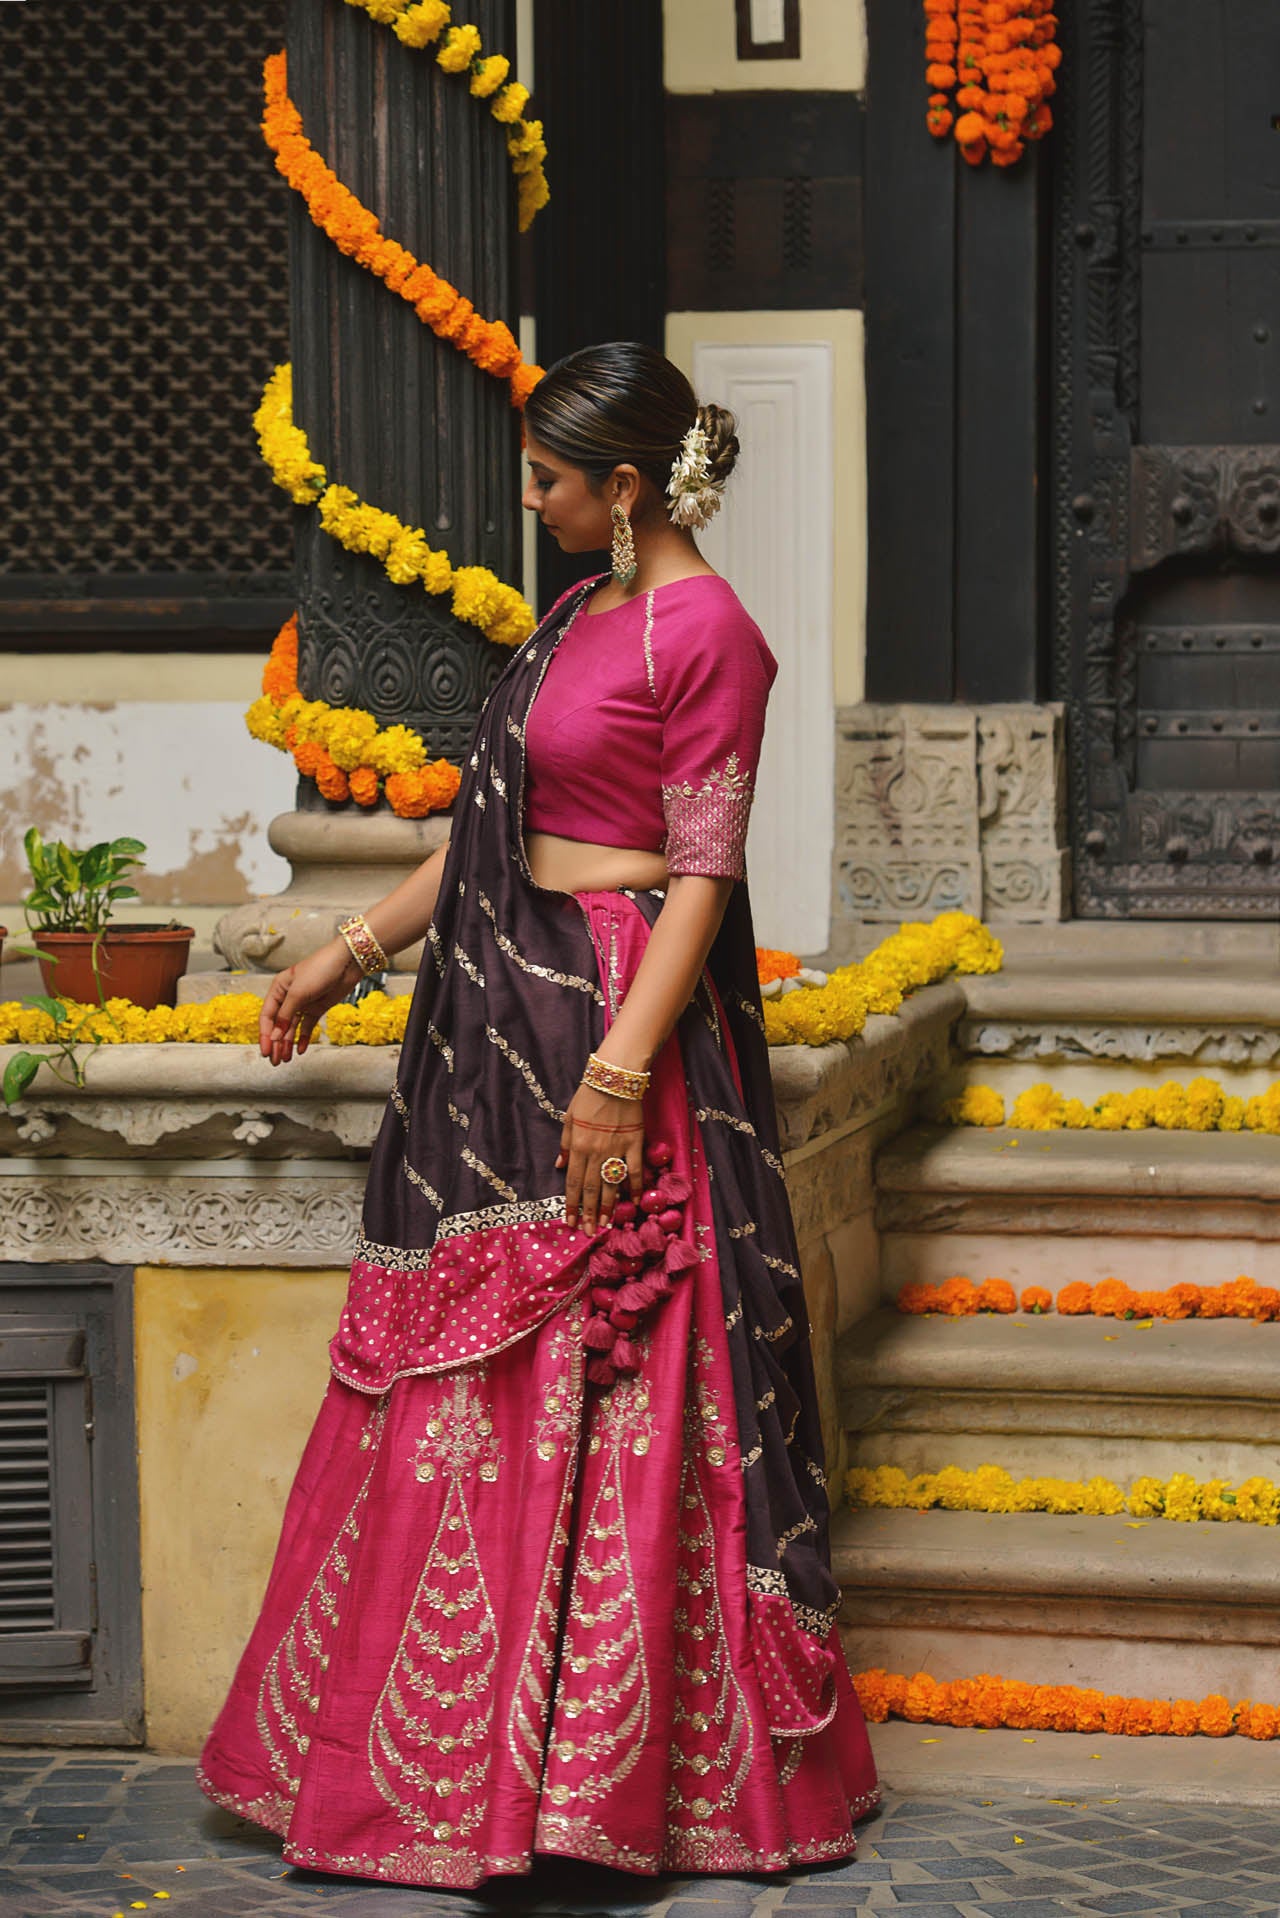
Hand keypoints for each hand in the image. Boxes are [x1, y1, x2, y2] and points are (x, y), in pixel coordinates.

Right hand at [259, 939, 360, 1064]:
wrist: (347, 963)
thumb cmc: (320, 969)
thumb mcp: (298, 993)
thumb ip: (285, 1016)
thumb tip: (275, 1036)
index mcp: (278, 988)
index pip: (267, 1016)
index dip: (265, 1035)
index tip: (266, 1050)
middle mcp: (288, 997)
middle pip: (278, 1024)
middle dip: (276, 1043)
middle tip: (274, 1060)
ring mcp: (303, 1004)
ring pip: (291, 1028)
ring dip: (288, 1043)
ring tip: (285, 1059)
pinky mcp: (317, 1008)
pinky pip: (307, 1026)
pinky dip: (303, 1038)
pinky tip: (300, 1050)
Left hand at [556, 1082, 643, 1232]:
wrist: (615, 1078)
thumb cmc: (589, 1096)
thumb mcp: (569, 1118)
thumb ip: (565, 1144)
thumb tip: (559, 1167)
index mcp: (578, 1146)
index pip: (573, 1182)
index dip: (571, 1204)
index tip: (570, 1222)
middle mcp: (596, 1152)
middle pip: (591, 1189)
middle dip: (588, 1213)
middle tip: (588, 1232)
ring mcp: (617, 1149)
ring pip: (611, 1184)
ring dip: (607, 1207)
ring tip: (604, 1225)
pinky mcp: (634, 1144)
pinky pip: (634, 1170)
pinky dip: (634, 1187)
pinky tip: (632, 1202)